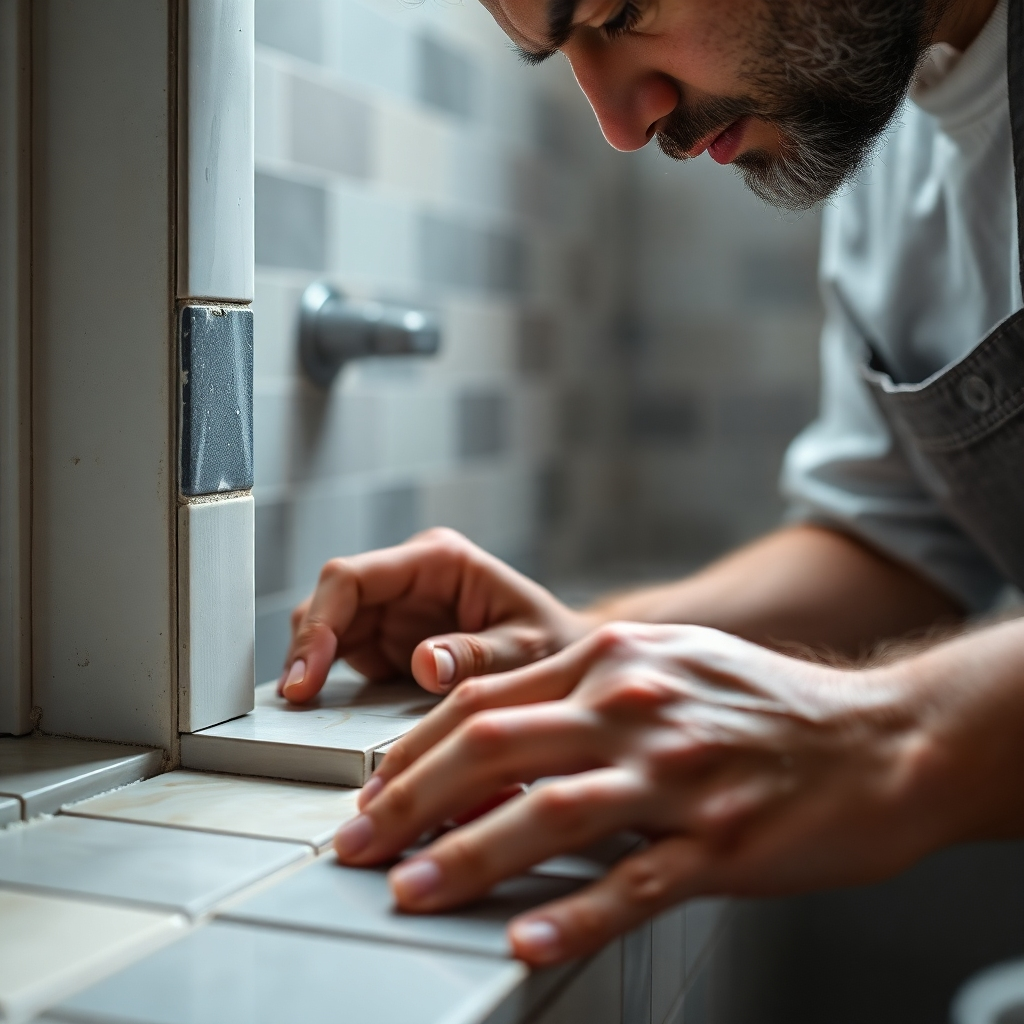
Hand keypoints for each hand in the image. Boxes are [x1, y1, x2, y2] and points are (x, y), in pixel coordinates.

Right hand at [279, 528, 592, 703]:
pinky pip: (344, 655)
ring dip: (311, 664)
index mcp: (438, 561)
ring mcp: (396, 609)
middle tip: (295, 699)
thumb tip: (424, 663)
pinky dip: (327, 681)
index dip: (319, 623)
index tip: (307, 675)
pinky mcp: (392, 641)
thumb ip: (479, 656)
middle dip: (306, 647)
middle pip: (330, 601)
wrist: (569, 659)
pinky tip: (318, 711)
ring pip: (328, 627)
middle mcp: (409, 578)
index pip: (352, 578)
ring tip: (300, 711)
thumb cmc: (557, 644)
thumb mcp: (529, 650)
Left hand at [334, 621, 1017, 964]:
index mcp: (610, 658)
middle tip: (358, 845)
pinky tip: (527, 938)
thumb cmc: (762, 702)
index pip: (484, 702)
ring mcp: (676, 773)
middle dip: (408, 800)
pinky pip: (633, 883)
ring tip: (410, 891)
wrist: (876, 735)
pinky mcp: (721, 840)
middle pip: (492, 747)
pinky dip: (573, 913)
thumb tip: (498, 734)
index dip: (414, 751)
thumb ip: (582, 687)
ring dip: (466, 856)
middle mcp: (633, 705)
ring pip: (547, 812)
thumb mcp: (665, 661)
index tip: (374, 792)